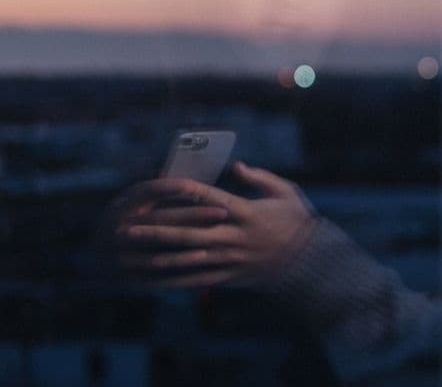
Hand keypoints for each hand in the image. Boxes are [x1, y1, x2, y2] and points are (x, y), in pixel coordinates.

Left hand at [107, 161, 315, 288]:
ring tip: (129, 255)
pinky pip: (194, 281)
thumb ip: (258, 177)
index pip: (209, 199)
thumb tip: (235, 165)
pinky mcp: (228, 277)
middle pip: (188, 234)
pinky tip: (149, 280)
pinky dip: (170, 281)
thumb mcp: (285, 192)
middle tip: (126, 229)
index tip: (158, 187)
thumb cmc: (297, 221)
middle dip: (155, 232)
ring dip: (154, 257)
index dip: (183, 191)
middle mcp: (235, 237)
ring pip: (186, 260)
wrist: (309, 261)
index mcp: (247, 212)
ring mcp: (230, 260)